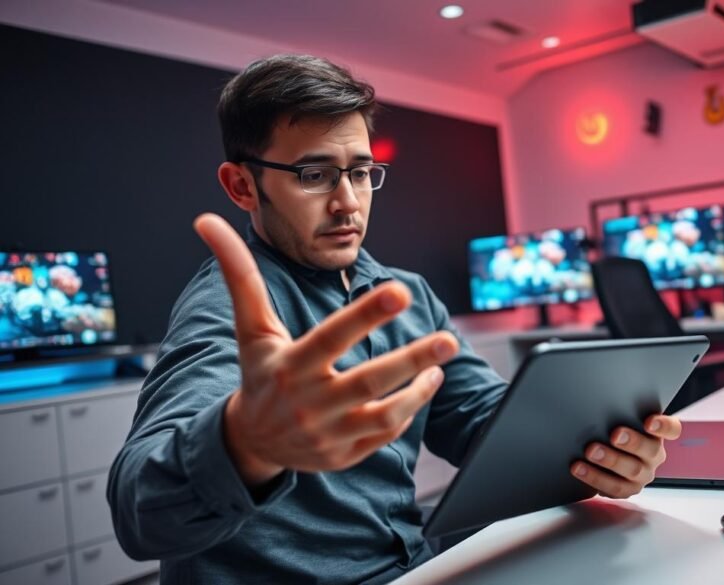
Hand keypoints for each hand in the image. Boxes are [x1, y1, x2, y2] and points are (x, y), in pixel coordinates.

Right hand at [193, 214, 459, 486]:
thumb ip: (240, 275)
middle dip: (411, 359)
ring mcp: (329, 433)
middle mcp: (311, 402)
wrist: (250, 441)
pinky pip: (384, 435)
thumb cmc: (259, 373)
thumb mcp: (251, 328)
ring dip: (417, 391)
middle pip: (368, 381)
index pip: (332, 336)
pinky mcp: (344, 456)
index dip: (366, 315)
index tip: (400, 291)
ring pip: (383, 415)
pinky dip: (408, 412)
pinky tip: (422, 387)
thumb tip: (206, 221)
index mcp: (291, 366)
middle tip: (448, 340)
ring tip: (440, 365)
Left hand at [571, 414, 681, 498]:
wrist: (605, 458)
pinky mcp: (628, 490)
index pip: (672, 429)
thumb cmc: (613, 430)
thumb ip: (619, 413)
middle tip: (615, 435)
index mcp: (658, 435)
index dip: (663, 426)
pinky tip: (579, 469)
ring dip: (610, 461)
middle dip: (632, 442)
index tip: (649, 421)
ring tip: (590, 451)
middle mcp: (655, 456)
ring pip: (632, 471)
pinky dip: (595, 478)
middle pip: (650, 450)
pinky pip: (615, 488)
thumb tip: (598, 400)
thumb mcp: (621, 420)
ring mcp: (643, 475)